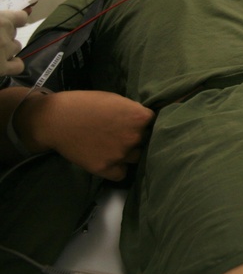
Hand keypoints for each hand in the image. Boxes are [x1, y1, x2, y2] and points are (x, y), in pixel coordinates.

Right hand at [1, 10, 27, 75]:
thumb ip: (0, 13)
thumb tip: (23, 12)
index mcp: (0, 19)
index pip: (21, 16)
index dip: (17, 19)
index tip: (16, 21)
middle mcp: (5, 33)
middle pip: (13, 32)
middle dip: (3, 34)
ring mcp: (5, 50)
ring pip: (15, 47)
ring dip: (6, 48)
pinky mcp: (1, 67)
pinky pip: (17, 66)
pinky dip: (12, 64)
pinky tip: (3, 63)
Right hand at [28, 90, 154, 180]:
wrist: (56, 119)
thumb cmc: (85, 104)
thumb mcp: (116, 100)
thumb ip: (133, 111)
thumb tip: (146, 120)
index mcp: (140, 117)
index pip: (155, 123)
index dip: (144, 123)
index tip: (135, 123)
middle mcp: (135, 137)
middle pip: (146, 141)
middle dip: (137, 137)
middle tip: (122, 134)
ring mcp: (121, 154)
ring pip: (136, 157)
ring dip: (129, 153)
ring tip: (114, 146)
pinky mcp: (106, 168)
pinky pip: (122, 173)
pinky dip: (117, 168)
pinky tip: (110, 160)